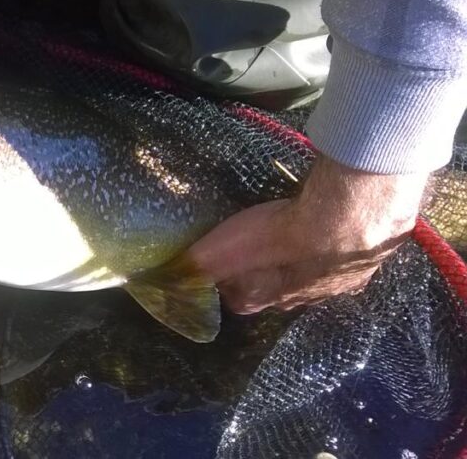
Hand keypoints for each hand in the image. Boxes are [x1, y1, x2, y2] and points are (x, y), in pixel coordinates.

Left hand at [188, 154, 428, 313]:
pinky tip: (334, 234)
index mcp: (261, 301)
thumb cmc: (274, 239)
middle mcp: (297, 302)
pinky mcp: (361, 270)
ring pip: (310, 279)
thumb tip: (165, 278)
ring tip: (298, 238)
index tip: (226, 257)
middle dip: (266, 271)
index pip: (236, 297)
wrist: (342, 224)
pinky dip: (336, 252)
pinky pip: (342, 264)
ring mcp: (333, 289)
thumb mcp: (219, 252)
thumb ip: (193, 266)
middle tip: (263, 244)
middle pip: (274, 290)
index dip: (227, 278)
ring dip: (302, 263)